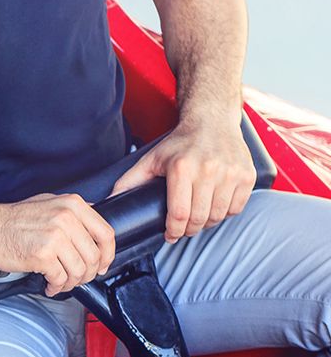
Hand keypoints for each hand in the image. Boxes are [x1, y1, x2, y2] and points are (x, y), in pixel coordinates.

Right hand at [0, 194, 116, 296]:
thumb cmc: (12, 219)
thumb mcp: (48, 202)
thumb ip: (73, 211)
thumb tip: (94, 222)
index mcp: (73, 205)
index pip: (106, 233)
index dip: (108, 255)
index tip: (102, 264)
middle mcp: (67, 219)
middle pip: (94, 256)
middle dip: (88, 273)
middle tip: (78, 278)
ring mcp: (55, 237)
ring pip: (79, 270)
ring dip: (72, 282)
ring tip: (61, 282)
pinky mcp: (42, 255)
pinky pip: (61, 278)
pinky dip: (56, 286)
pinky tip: (49, 284)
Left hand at [110, 118, 254, 241]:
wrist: (212, 121)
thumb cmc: (179, 143)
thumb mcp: (150, 160)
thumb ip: (128, 182)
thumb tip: (108, 202)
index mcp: (182, 168)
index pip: (179, 214)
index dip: (174, 231)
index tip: (170, 235)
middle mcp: (209, 170)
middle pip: (199, 218)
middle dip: (188, 231)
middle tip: (183, 230)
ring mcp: (231, 172)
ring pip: (219, 215)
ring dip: (207, 224)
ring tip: (197, 220)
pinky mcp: (248, 175)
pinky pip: (237, 207)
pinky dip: (225, 214)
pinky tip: (214, 208)